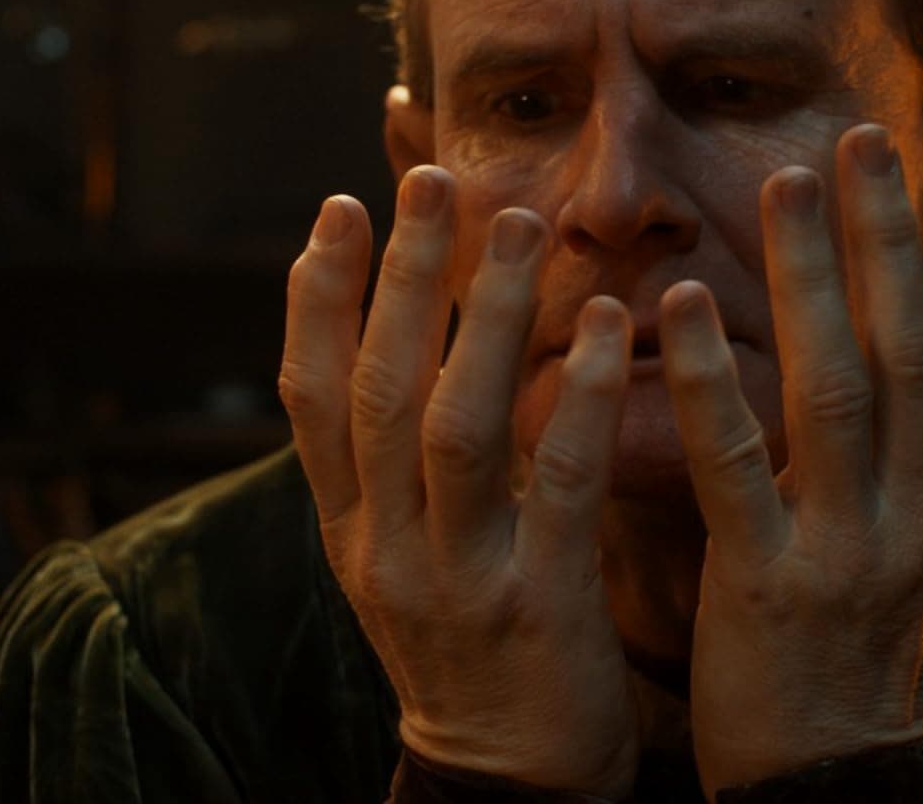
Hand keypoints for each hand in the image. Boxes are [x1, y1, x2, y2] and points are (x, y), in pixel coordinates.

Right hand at [278, 171, 639, 798]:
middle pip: (376, 390)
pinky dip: (585, 397)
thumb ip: (399, 466)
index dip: (315, 297)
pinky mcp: (539, 606)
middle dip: (398, 278)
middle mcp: (386, 548)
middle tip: (429, 179)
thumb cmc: (472, 649)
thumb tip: (401, 344)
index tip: (338, 205)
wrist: (508, 787)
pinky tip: (614, 326)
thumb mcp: (405, 560)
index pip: (308, 397)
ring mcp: (457, 579)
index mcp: (350, 532)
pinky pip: (560, 483)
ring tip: (518, 224)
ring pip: (455, 424)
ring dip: (483, 316)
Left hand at [660, 124, 922, 792]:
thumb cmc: (897, 664)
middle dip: (891, 236)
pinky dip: (710, 379)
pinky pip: (738, 465)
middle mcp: (922, 510)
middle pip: (913, 347)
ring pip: (841, 386)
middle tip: (862, 138)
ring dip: (815, 277)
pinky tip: (677, 303)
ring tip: (786, 183)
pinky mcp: (770, 583)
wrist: (847, 790)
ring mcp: (851, 545)